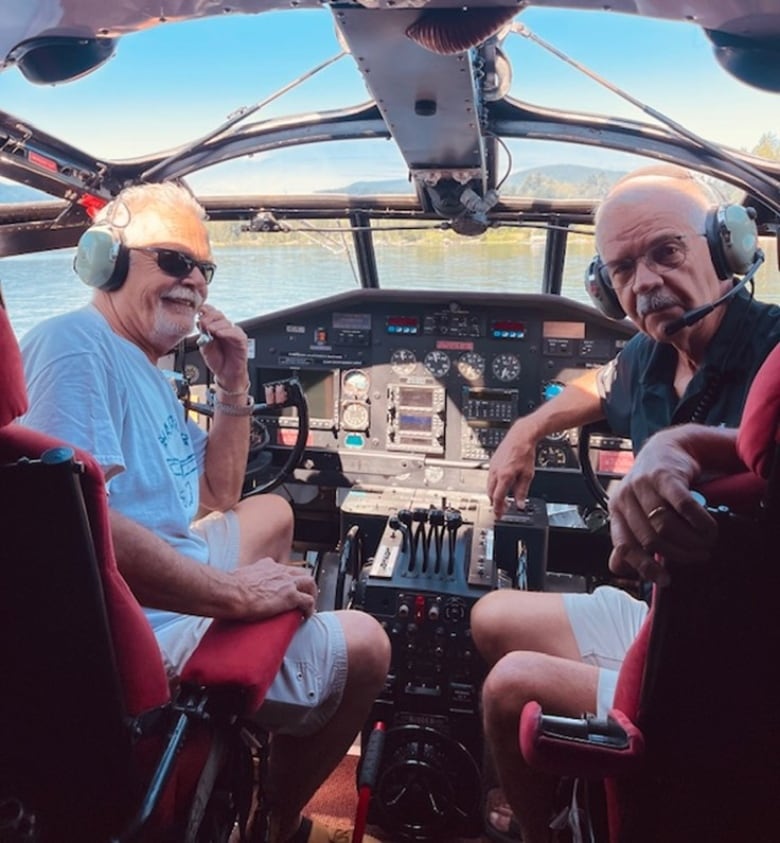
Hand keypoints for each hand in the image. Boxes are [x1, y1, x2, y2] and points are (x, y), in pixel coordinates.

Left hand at [197, 304, 248, 390]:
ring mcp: (233, 333)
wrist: (226, 374)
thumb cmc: (217, 361)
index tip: (198, 313)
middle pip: (218, 314)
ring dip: (216, 325)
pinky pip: (235, 333)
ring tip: (210, 331)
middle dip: (209, 318)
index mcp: (215, 327)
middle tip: (203, 324)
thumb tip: (200, 321)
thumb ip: (203, 334)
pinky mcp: (241, 340)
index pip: (211, 312)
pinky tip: (220, 334)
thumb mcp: (204, 346)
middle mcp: (225, 328)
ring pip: (226, 322)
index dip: (205, 311)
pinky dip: (227, 332)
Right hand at [231, 557, 317, 619]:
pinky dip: (310, 608)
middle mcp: (280, 571)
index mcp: (266, 565)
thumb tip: (235, 587)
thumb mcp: (239, 577)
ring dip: (311, 594)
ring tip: (308, 605)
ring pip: (310, 583)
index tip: (286, 587)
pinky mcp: (290, 596)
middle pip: (301, 573)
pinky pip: (308, 601)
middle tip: (303, 594)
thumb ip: (243, 579)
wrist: (232, 593)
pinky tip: (306, 616)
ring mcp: (287, 583)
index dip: (287, 578)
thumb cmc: (230, 588)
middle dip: (304, 583)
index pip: (283, 569)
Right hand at [487, 421, 536, 518]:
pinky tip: (500, 485)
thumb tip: (520, 504)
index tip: (499, 515)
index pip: (497, 498)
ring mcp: (492, 467)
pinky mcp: (492, 462)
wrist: (520, 436)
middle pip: (490, 493)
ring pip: (489, 485)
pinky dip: (493, 485)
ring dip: (493, 494)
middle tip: (500, 509)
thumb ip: (522, 491)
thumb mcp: (527, 475)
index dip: (498, 509)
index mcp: (504, 476)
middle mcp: (495, 472)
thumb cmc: (524, 452)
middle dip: (495, 503)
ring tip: (501, 499)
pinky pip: (490, 477)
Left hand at [608, 428, 717, 583]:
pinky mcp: (665, 475)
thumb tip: (619, 569)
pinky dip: (699, 522)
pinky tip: (709, 527)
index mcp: (616, 510)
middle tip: (698, 556)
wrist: (668, 448)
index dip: (644, 567)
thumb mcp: (636, 511)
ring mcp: (644, 485)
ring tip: (706, 543)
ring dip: (691, 540)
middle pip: (651, 539)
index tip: (665, 580)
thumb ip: (630, 538)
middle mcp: (625, 497)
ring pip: (666, 526)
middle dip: (678, 554)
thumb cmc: (654, 485)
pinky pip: (683, 506)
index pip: (624, 545)